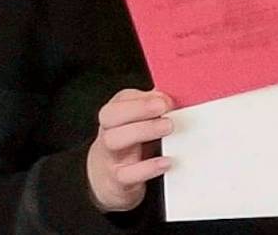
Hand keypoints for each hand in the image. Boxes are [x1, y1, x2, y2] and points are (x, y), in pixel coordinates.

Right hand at [87, 88, 174, 211]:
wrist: (107, 178)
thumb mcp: (139, 122)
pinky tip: (166, 162)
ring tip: (168, 127)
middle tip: (166, 108)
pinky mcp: (116, 181)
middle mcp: (107, 132)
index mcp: (115, 115)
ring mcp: (109, 157)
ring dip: (143, 130)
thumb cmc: (130, 143)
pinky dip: (147, 168)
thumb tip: (170, 97)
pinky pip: (125, 175)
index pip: (120, 100)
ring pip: (113, 140)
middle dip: (139, 109)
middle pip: (111, 116)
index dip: (142, 98)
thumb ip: (153, 107)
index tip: (166, 99)